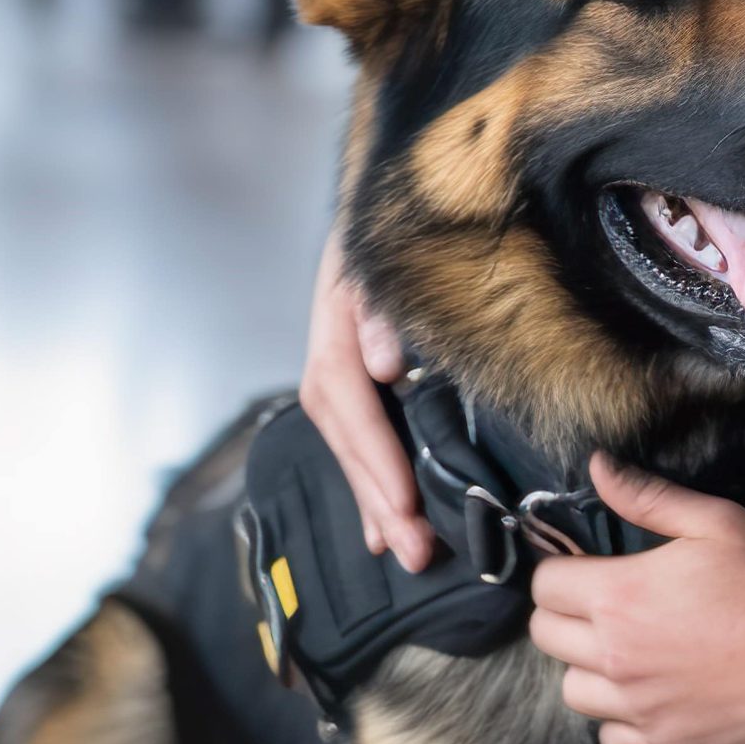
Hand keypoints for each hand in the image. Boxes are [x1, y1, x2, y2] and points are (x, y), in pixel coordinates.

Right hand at [298, 227, 431, 569]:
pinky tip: (384, 524)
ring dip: (373, 497)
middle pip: (344, 432)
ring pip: (348, 441)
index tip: (403, 500)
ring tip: (403, 549)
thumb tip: (385, 366)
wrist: (389, 194)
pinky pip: (357, 436)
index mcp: (336, 316)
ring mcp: (341, 362)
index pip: (347, 396)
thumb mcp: (388, 253)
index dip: (374, 451)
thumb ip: (384, 307)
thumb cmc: (400, 221)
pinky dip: (371, 479)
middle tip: (414, 548)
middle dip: (375, 493)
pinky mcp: (358, 375)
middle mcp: (331, 346)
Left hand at [527, 457, 744, 743]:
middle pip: (546, 637)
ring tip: (627, 653)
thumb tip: (597, 466)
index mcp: (619, 596)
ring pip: (573, 690)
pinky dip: (620, 719)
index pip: (545, 585)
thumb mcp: (715, 521)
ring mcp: (635, 707)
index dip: (562, 570)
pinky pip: (609, 737)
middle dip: (565, 615)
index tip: (587, 568)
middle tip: (605, 606)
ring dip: (589, 668)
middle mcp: (614, 656)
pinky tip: (649, 696)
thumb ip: (647, 496)